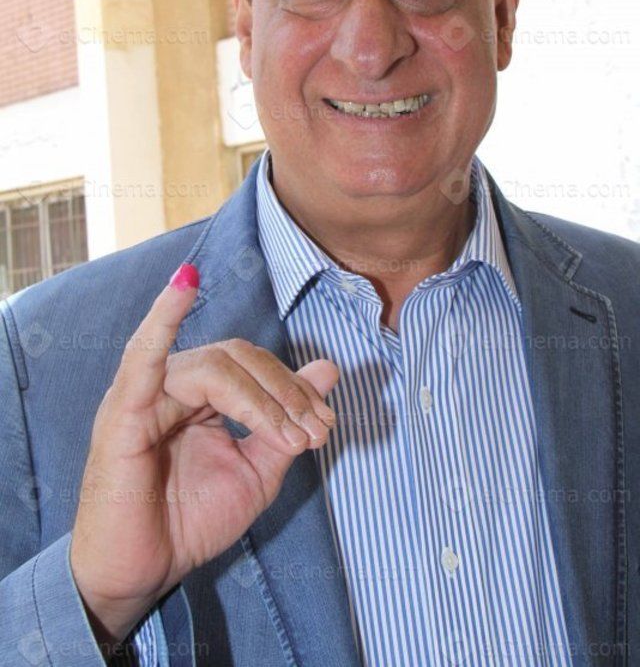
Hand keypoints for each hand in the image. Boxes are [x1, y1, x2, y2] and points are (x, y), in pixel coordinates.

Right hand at [69, 263, 338, 651]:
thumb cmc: (189, 521)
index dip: (292, 389)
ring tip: (290, 434)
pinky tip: (184, 285)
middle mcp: (171, 383)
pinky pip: (143, 358)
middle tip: (315, 431)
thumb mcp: (255, 472)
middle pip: (238, 358)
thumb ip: (286, 421)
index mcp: (197, 392)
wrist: (143, 573)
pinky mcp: (124, 412)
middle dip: (285, 393)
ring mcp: (145, 393)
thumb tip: (328, 369)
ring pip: (214, 367)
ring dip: (261, 397)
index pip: (252, 365)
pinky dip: (162, 318)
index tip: (324, 427)